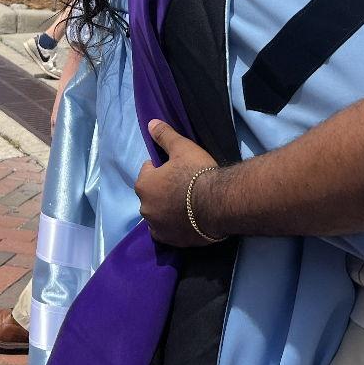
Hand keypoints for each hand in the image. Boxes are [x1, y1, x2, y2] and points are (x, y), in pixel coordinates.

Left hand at [133, 120, 219, 246]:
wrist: (219, 203)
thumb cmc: (198, 172)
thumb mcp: (182, 148)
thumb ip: (164, 136)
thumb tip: (150, 123)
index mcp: (144, 185)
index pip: (148, 171)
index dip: (162, 167)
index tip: (178, 168)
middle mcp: (145, 208)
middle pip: (152, 194)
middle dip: (162, 190)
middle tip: (184, 185)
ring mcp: (157, 227)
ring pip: (158, 214)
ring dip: (166, 209)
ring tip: (187, 204)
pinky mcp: (171, 241)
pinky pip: (167, 232)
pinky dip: (173, 226)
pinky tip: (186, 220)